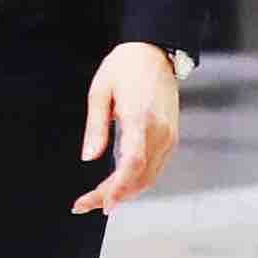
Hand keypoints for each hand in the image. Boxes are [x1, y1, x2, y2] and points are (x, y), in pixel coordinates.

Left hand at [72, 42, 181, 214]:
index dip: (118, 188)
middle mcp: (159, 132)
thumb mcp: (100, 90)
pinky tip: (119, 185)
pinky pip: (155, 168)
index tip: (103, 204)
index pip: (132, 163)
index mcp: (140, 118)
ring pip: (149, 177)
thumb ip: (95, 127)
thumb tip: (88, 158)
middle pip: (139, 177)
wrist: (156, 52)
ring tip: (97, 199)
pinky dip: (137, 182)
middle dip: (113, 196)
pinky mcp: (171, 138)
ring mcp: (169, 137)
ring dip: (125, 192)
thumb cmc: (124, 67)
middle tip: (85, 204)